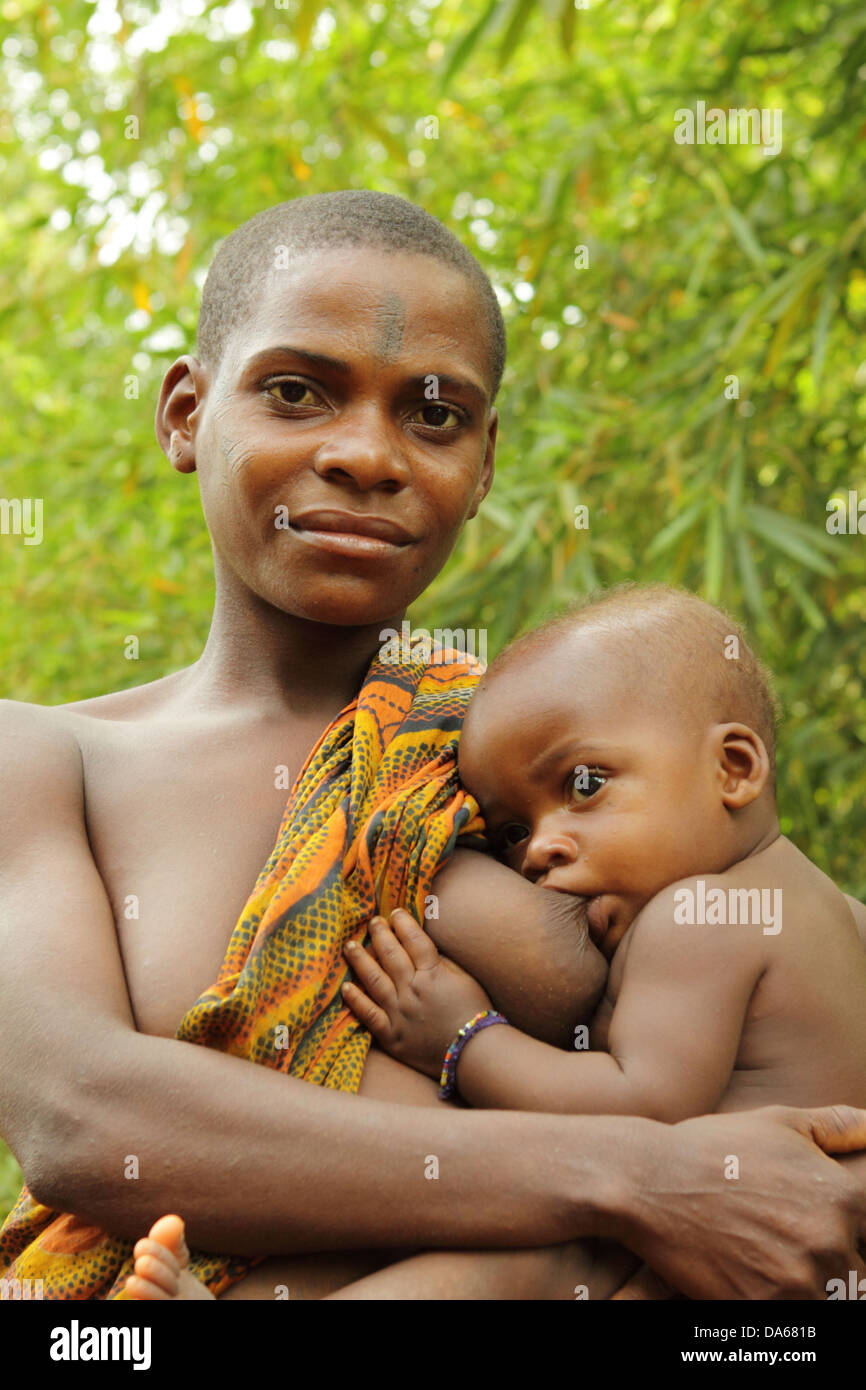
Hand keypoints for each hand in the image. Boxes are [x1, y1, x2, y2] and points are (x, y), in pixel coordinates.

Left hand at [342, 909, 492, 1078]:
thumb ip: (442, 962)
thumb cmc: (474, 1014)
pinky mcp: (391, 1035)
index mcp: (433, 974)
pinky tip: (346, 987)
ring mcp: (399, 1013)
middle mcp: (412, 990)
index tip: (395, 913)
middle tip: (372, 922)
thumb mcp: (465, 980)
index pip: (414, 941)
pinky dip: (356, 1000)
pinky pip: (368, 1014)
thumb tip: (423, 946)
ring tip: (349, 946)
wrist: (473, 1054)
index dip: (403, 924)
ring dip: (360, 960)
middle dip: (380, 935)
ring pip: (374, 980)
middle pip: (391, 955)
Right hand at [622, 1105, 865, 1298]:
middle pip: (858, 1278)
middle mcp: (830, 1241)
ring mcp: (798, 1280)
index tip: (820, 1232)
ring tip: (771, 1266)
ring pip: (829, 1302)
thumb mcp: (779, 1122)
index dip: (855, 1238)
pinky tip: (752, 1279)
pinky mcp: (764, 1307)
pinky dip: (778, 1303)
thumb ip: (837, 1126)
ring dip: (808, 1290)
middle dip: (832, 1268)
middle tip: (788, 1249)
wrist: (651, 1181)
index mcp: (844, 1197)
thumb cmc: (715, 1147)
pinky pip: (793, 1319)